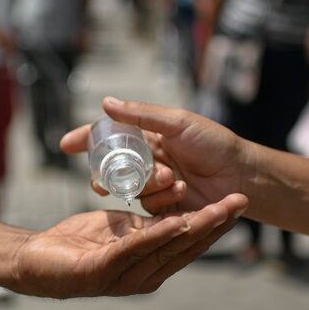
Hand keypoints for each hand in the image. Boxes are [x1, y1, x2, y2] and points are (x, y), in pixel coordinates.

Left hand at [7, 193, 247, 297]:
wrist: (34, 259)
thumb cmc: (76, 244)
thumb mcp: (120, 229)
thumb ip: (146, 227)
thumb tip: (173, 214)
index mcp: (149, 266)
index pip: (189, 243)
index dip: (215, 224)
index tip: (238, 201)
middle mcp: (142, 276)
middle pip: (185, 246)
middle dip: (215, 224)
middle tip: (240, 200)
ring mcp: (122, 277)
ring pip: (165, 247)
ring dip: (194, 227)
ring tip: (217, 209)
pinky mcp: (99, 272)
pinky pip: (133, 249)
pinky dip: (156, 235)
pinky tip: (175, 222)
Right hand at [61, 97, 251, 212]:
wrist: (242, 176)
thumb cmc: (214, 144)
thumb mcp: (177, 122)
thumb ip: (141, 114)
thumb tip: (106, 103)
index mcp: (147, 137)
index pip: (107, 137)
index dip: (85, 140)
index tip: (66, 145)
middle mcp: (146, 161)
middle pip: (110, 168)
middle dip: (107, 175)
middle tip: (105, 182)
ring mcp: (154, 184)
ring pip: (128, 188)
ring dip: (147, 184)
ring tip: (173, 178)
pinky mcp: (162, 207)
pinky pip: (147, 205)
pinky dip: (161, 198)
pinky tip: (180, 190)